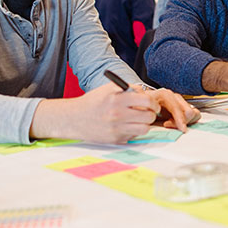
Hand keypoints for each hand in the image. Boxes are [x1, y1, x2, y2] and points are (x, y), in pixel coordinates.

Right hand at [31, 83, 158, 143]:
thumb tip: (146, 94)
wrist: (74, 118)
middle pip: (148, 116)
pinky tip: (126, 126)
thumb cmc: (93, 102)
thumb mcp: (108, 89)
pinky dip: (134, 131)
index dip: (153, 103)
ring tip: (138, 120)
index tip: (153, 104)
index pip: (146, 101)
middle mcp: (117, 114)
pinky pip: (134, 136)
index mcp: (117, 99)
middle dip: (151, 114)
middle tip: (148, 112)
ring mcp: (117, 128)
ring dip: (144, 124)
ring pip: (144, 128)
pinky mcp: (115, 139)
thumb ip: (128, 88)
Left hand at [145, 88, 199, 130]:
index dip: (180, 120)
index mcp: (165, 95)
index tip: (182, 129)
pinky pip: (194, 113)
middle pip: (188, 112)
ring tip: (171, 123)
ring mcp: (179, 100)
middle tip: (167, 125)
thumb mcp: (142, 109)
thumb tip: (154, 118)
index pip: (178, 108)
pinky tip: (177, 122)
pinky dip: (189, 120)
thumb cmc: (141, 106)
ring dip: (185, 121)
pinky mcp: (183, 105)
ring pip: (193, 113)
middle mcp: (174, 96)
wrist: (140, 102)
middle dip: (181, 122)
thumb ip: (148, 113)